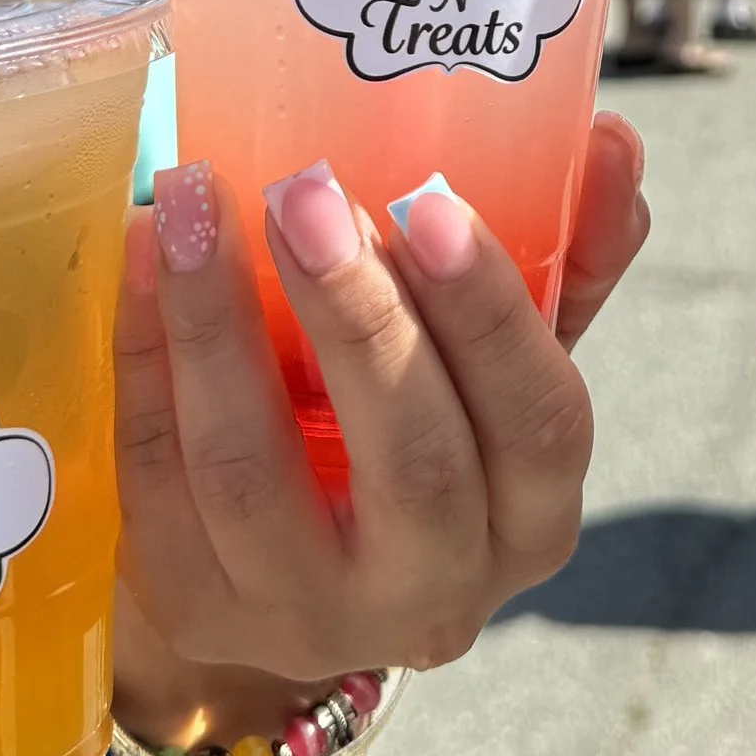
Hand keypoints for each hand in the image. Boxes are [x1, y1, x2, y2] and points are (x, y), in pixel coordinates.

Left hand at [111, 115, 649, 703]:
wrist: (291, 563)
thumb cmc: (422, 425)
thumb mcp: (499, 361)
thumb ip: (566, 256)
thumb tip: (614, 139)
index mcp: (530, 523)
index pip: (540, 425)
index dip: (490, 316)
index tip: (430, 202)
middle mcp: (433, 594)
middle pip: (411, 460)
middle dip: (355, 312)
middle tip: (304, 189)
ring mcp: (303, 616)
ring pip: (252, 474)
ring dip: (215, 322)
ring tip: (192, 200)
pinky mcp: (194, 608)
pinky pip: (155, 478)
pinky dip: (144, 355)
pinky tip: (141, 255)